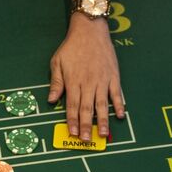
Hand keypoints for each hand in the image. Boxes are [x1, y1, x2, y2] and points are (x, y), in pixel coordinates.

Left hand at [48, 17, 124, 141]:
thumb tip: (51, 100)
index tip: (73, 134)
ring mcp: (102, 80)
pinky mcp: (113, 76)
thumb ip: (56, 82)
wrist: (90, 30)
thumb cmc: (72, 46)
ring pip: (102, 104)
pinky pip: (117, 93)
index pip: (71, 106)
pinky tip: (120, 116)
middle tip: (86, 140)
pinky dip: (119, 105)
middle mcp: (88, 83)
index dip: (72, 121)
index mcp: (73, 81)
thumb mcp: (57, 62)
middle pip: (86, 109)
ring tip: (103, 134)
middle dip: (86, 126)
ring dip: (102, 120)